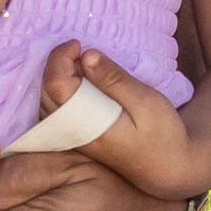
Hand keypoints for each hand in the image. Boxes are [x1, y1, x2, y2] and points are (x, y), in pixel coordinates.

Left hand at [39, 39, 200, 198]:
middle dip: (57, 63)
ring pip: (45, 99)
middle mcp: (70, 132)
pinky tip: (79, 79)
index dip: (60, 57)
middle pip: (45, 90)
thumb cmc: (162, 135)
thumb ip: (115, 80)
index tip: (78, 43)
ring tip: (81, 62)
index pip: (55, 84)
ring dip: (56, 75)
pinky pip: (54, 109)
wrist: (165, 167)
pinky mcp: (74, 137)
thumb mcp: (146, 102)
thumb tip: (87, 56)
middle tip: (80, 49)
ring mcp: (69, 137)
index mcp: (85, 123)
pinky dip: (59, 89)